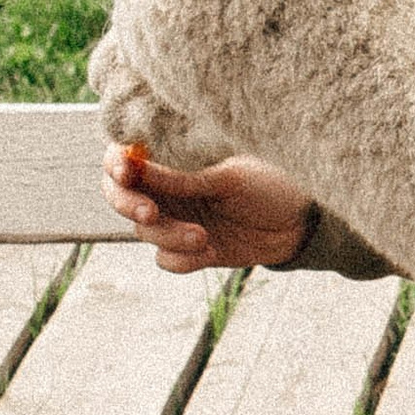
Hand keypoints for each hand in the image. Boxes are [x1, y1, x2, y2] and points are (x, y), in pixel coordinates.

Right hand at [104, 144, 315, 274]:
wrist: (299, 224)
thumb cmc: (268, 183)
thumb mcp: (226, 177)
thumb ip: (180, 177)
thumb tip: (134, 166)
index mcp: (174, 157)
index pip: (124, 155)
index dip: (115, 163)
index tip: (126, 171)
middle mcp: (168, 187)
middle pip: (120, 196)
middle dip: (129, 205)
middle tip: (151, 213)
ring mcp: (176, 218)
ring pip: (144, 231)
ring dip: (168, 236)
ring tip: (202, 236)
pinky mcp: (188, 248)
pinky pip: (165, 259)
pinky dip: (182, 258)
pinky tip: (210, 251)